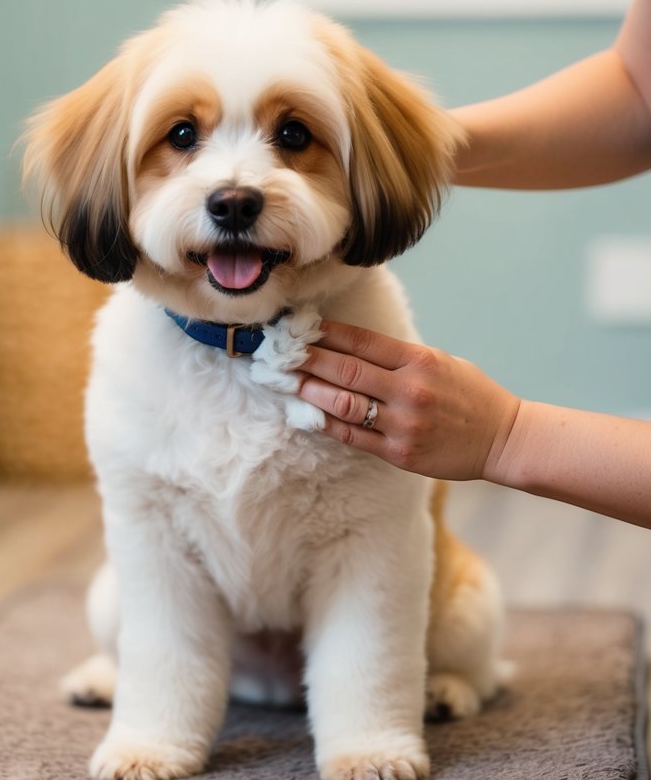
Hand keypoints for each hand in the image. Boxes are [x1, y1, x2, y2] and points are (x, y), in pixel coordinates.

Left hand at [298, 322, 520, 481]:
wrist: (503, 438)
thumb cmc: (470, 395)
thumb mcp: (440, 362)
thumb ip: (399, 357)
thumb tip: (351, 347)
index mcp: (419, 361)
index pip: (360, 341)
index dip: (325, 333)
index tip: (299, 327)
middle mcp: (408, 390)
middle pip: (345, 370)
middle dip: (307, 359)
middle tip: (278, 353)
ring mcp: (403, 424)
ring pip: (343, 404)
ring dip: (309, 391)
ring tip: (286, 381)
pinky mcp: (399, 452)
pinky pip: (354, 436)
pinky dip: (327, 424)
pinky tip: (307, 413)